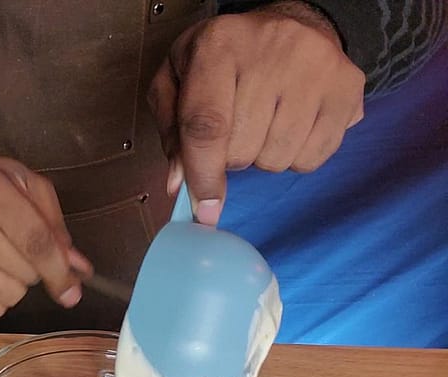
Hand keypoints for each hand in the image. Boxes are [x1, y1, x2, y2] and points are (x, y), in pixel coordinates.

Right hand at [0, 157, 91, 319]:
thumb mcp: (23, 186)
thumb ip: (55, 224)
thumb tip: (78, 268)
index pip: (36, 243)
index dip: (59, 271)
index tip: (72, 290)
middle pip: (26, 273)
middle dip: (32, 267)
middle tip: (15, 248)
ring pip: (10, 296)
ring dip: (13, 284)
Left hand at [148, 1, 365, 225]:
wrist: (291, 24)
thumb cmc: (225, 58)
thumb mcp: (178, 78)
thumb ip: (171, 130)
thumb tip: (179, 184)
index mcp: (217, 45)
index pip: (207, 125)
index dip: (203, 174)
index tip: (203, 209)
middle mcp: (272, 50)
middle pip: (242, 150)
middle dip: (230, 157)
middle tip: (234, 128)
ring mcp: (316, 68)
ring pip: (278, 159)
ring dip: (263, 156)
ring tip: (264, 121)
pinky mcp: (348, 87)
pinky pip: (313, 158)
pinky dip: (295, 156)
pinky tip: (290, 125)